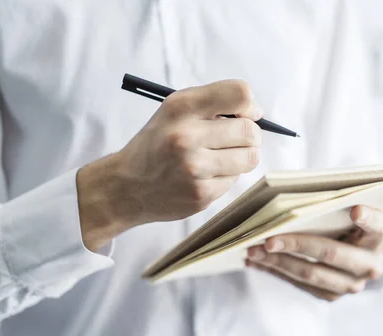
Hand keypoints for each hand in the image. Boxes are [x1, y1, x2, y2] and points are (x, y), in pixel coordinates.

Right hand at [77, 80, 262, 249]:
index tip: (246, 113)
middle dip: (249, 134)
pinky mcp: (201, 194)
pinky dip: (226, 176)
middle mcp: (186, 136)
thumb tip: (256, 111)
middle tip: (235, 138)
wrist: (127, 186)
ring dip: (242, 156)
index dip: (250, 105)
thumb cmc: (158, 143)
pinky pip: (235, 180)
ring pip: (249, 157)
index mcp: (180, 107)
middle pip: (249, 130)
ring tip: (222, 156)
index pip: (240, 94)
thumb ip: (213, 103)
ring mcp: (194, 168)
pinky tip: (206, 174)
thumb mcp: (174, 111)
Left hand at [245, 205, 382, 300]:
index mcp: (380, 235)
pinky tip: (256, 261)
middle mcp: (370, 263)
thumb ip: (332, 203)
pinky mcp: (333, 295)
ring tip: (253, 251)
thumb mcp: (346, 209)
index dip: (368, 219)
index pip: (378, 225)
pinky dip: (276, 271)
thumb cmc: (344, 221)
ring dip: (278, 262)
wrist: (353, 252)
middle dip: (296, 245)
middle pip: (331, 254)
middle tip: (268, 239)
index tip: (354, 209)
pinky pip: (301, 284)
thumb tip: (290, 196)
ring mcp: (352, 284)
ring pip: (311, 274)